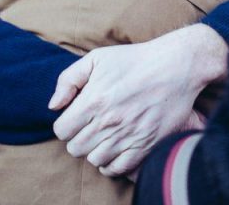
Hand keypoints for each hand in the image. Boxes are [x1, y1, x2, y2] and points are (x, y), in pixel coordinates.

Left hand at [49, 24, 227, 177]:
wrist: (174, 66)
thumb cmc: (133, 60)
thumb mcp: (96, 58)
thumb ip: (68, 80)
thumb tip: (54, 106)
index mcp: (93, 101)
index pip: (61, 131)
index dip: (66, 124)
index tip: (76, 117)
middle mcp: (108, 123)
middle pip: (75, 149)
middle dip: (78, 138)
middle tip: (90, 126)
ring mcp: (127, 136)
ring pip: (95, 160)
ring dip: (95, 150)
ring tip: (103, 136)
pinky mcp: (145, 145)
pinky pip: (118, 169)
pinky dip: (111, 164)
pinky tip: (114, 150)